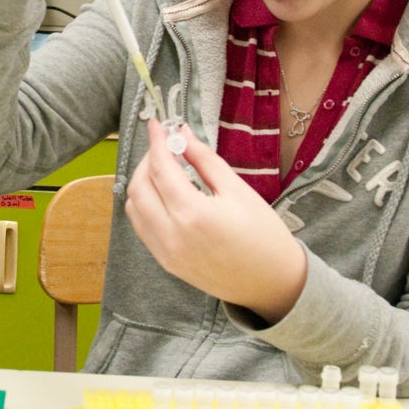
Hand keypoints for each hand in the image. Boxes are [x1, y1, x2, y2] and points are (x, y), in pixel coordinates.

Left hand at [124, 118, 308, 323]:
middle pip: (139, 187)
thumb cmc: (264, 235)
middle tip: (164, 146)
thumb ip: (205, 160)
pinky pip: (142, 227)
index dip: (156, 142)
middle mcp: (171, 236)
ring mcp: (165, 253)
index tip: (157, 124)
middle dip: (147, 161)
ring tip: (164, 169)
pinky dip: (145, 205)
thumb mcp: (238, 190)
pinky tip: (164, 194)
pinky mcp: (166, 263)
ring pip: (134, 208)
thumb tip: (183, 134)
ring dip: (143, 183)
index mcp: (192, 214)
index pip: (160, 169)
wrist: (273, 284)